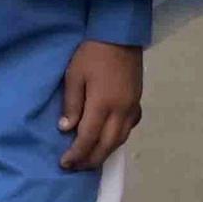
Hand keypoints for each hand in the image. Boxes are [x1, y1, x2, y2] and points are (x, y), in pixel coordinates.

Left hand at [58, 40, 144, 172]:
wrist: (120, 34)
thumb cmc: (92, 53)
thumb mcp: (74, 75)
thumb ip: (71, 104)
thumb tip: (66, 129)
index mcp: (103, 104)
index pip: (88, 138)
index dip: (76, 154)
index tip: (64, 164)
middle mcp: (121, 111)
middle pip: (107, 145)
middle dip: (90, 160)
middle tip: (75, 167)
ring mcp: (132, 107)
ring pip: (120, 139)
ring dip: (105, 152)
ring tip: (90, 159)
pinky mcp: (137, 101)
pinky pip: (129, 128)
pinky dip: (118, 139)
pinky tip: (109, 139)